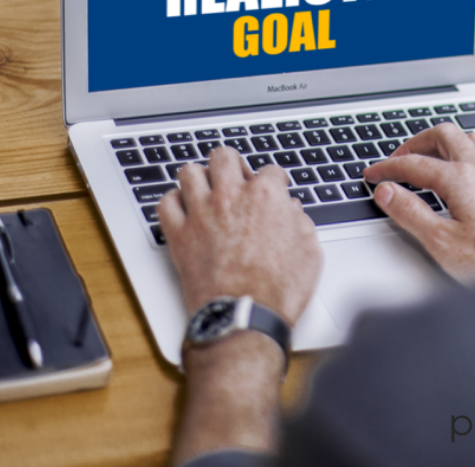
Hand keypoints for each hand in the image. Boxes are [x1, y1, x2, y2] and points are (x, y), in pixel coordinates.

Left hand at [157, 147, 321, 325]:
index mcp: (265, 196)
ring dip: (200, 178)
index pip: (270, 170)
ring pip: (190, 172)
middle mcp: (230, 197)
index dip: (275, 181)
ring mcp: (201, 213)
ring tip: (207, 190)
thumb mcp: (309, 252)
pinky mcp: (179, 235)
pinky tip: (184, 211)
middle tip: (237, 179)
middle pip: (224, 156)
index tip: (274, 190)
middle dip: (233, 164)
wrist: (244, 318)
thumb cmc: (278, 291)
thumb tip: (292, 211)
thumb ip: (300, 222)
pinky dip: (174, 203)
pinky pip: (166, 203)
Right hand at [363, 124, 474, 281]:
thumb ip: (410, 213)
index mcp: (460, 178)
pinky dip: (467, 150)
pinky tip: (467, 168)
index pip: (413, 163)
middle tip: (399, 159)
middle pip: (442, 135)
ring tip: (429, 156)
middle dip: (415, 143)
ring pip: (469, 137)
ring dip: (444, 141)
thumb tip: (386, 192)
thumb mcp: (443, 243)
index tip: (373, 175)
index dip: (387, 168)